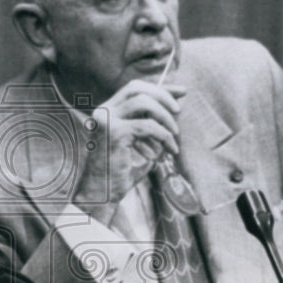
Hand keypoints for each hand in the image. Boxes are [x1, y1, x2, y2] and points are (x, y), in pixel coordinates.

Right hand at [72, 79, 185, 224]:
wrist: (101, 194)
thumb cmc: (120, 172)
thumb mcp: (139, 143)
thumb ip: (151, 124)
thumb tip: (176, 106)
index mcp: (107, 111)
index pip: (134, 88)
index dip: (160, 88)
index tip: (182, 92)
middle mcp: (103, 111)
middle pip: (137, 89)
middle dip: (163, 96)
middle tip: (179, 111)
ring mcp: (106, 120)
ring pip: (144, 102)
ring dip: (165, 116)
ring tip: (174, 135)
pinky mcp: (114, 133)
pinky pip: (148, 126)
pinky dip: (164, 136)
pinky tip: (170, 149)